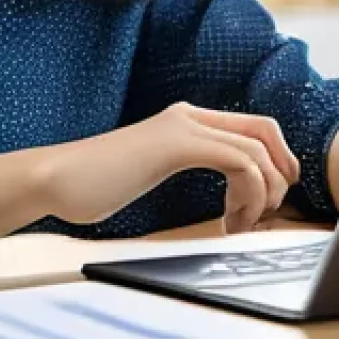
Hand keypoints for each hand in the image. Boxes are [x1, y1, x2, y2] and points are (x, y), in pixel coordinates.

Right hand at [39, 101, 300, 233]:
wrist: (58, 179)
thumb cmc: (97, 182)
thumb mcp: (152, 168)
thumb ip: (185, 164)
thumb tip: (224, 188)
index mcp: (186, 120)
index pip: (253, 125)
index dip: (276, 159)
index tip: (269, 199)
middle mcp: (189, 115)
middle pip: (265, 129)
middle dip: (281, 171)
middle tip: (269, 210)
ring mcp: (183, 126)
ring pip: (256, 149)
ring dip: (261, 192)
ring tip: (238, 223)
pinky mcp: (175, 144)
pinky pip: (238, 161)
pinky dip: (247, 194)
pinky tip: (228, 220)